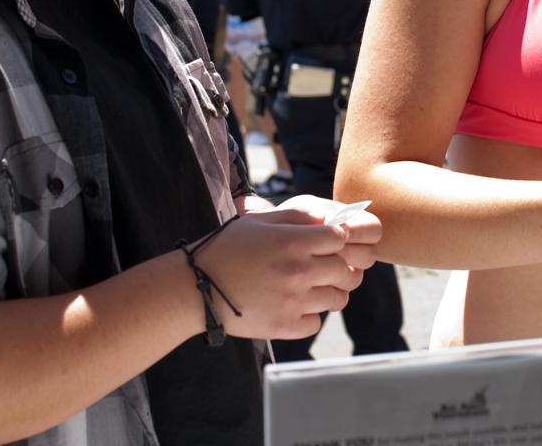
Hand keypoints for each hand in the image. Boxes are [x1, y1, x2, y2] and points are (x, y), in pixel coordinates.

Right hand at [188, 198, 379, 339]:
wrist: (195, 287)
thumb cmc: (227, 248)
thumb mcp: (260, 220)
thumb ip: (298, 216)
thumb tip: (331, 217)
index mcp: (294, 241)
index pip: (341, 238)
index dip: (336, 240)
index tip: (325, 245)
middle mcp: (298, 271)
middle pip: (346, 270)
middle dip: (340, 268)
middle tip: (326, 270)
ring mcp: (293, 301)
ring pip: (338, 299)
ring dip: (330, 293)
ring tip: (313, 289)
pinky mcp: (284, 326)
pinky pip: (315, 323)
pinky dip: (309, 317)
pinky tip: (294, 307)